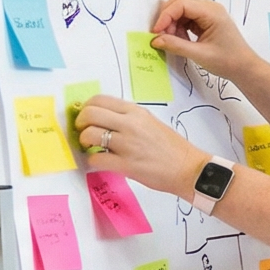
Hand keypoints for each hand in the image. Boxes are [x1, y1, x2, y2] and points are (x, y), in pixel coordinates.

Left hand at [75, 94, 208, 197]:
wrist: (189, 169)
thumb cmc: (172, 148)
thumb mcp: (151, 123)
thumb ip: (128, 119)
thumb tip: (102, 120)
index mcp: (136, 112)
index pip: (99, 100)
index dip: (86, 108)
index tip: (87, 118)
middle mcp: (130, 124)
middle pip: (89, 114)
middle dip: (80, 124)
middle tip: (84, 133)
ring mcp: (127, 144)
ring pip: (89, 135)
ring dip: (85, 143)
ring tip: (93, 148)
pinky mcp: (126, 164)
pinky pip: (95, 159)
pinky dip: (93, 161)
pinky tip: (102, 162)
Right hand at [146, 0, 260, 78]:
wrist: (245, 68)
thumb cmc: (228, 61)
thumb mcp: (199, 55)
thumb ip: (176, 46)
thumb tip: (155, 40)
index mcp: (212, 13)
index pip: (181, 4)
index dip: (166, 16)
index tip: (157, 32)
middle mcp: (211, 8)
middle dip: (168, 15)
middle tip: (164, 35)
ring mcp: (209, 12)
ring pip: (182, 7)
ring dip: (173, 21)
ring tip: (175, 40)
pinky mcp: (207, 20)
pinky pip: (187, 16)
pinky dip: (179, 25)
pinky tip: (181, 39)